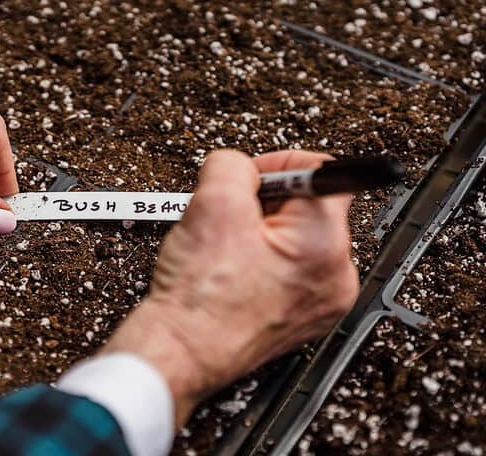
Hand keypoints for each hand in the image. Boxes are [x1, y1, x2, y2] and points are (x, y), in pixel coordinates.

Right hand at [103, 150, 358, 426]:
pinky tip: (233, 269)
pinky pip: (290, 269)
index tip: (251, 176)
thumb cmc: (198, 298)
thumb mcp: (210, 204)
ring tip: (226, 249)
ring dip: (260, 231)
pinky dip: (262, 260)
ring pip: (295, 238)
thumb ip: (232, 164)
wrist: (179, 351)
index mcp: (324, 243)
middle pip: (307, 206)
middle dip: (264, 202)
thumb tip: (242, 165)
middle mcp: (335, 275)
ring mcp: (321, 300)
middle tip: (228, 217)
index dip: (277, 163)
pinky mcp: (303, 316)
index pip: (322, 171)